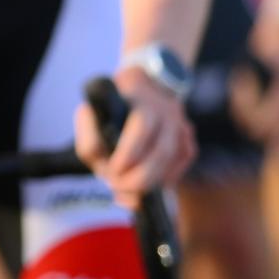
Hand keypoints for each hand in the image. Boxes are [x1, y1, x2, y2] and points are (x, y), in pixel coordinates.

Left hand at [75, 71, 194, 208]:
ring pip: (174, 161)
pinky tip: (145, 188)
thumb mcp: (92, 111)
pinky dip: (163, 180)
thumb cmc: (113, 105)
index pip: (142, 126)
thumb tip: (101, 164)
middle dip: (139, 177)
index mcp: (142, 99)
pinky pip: (180, 166)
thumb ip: (90, 137)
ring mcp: (181, 126)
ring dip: (150, 182)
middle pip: (162, 151)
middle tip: (118, 187)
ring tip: (127, 193)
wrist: (147, 85)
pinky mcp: (188, 140)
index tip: (111, 171)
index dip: (128, 153)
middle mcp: (167, 111)